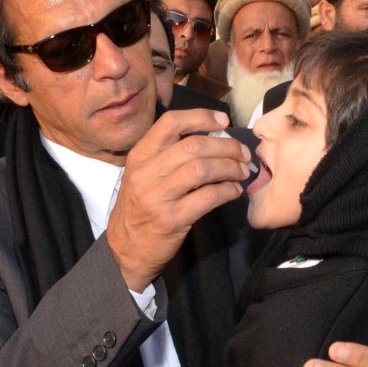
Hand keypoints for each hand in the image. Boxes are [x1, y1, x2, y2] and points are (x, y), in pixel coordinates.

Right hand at [107, 109, 248, 291]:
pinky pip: (207, 197)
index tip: (223, 122)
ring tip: (241, 172)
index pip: (170, 123)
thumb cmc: (140, 208)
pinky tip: (233, 191)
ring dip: (229, 168)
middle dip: (226, 147)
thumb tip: (212, 138)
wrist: (124, 249)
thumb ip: (167, 156)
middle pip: (193, 146)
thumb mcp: (142, 175)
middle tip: (243, 153)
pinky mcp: (171, 219)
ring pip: (202, 170)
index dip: (200, 117)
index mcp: (139, 156)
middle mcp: (146, 172)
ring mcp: (157, 196)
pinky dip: (227, 191)